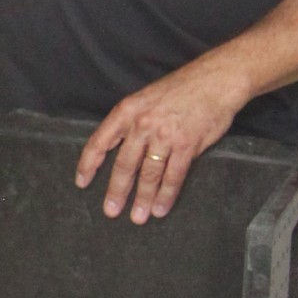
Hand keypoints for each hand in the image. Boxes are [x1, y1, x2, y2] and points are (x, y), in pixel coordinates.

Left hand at [76, 54, 253, 221]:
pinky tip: (160, 208)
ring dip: (142, 199)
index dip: (88, 164)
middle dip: (117, 191)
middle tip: (111, 211)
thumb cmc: (181, 89)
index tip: (82, 182)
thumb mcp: (146, 98)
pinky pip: (173, 176)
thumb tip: (124, 153)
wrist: (215, 80)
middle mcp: (142, 124)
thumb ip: (133, 124)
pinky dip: (166, 195)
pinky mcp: (186, 145)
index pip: (100, 141)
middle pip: (124, 164)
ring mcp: (164, 135)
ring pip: (148, 174)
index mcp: (127, 111)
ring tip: (138, 217)